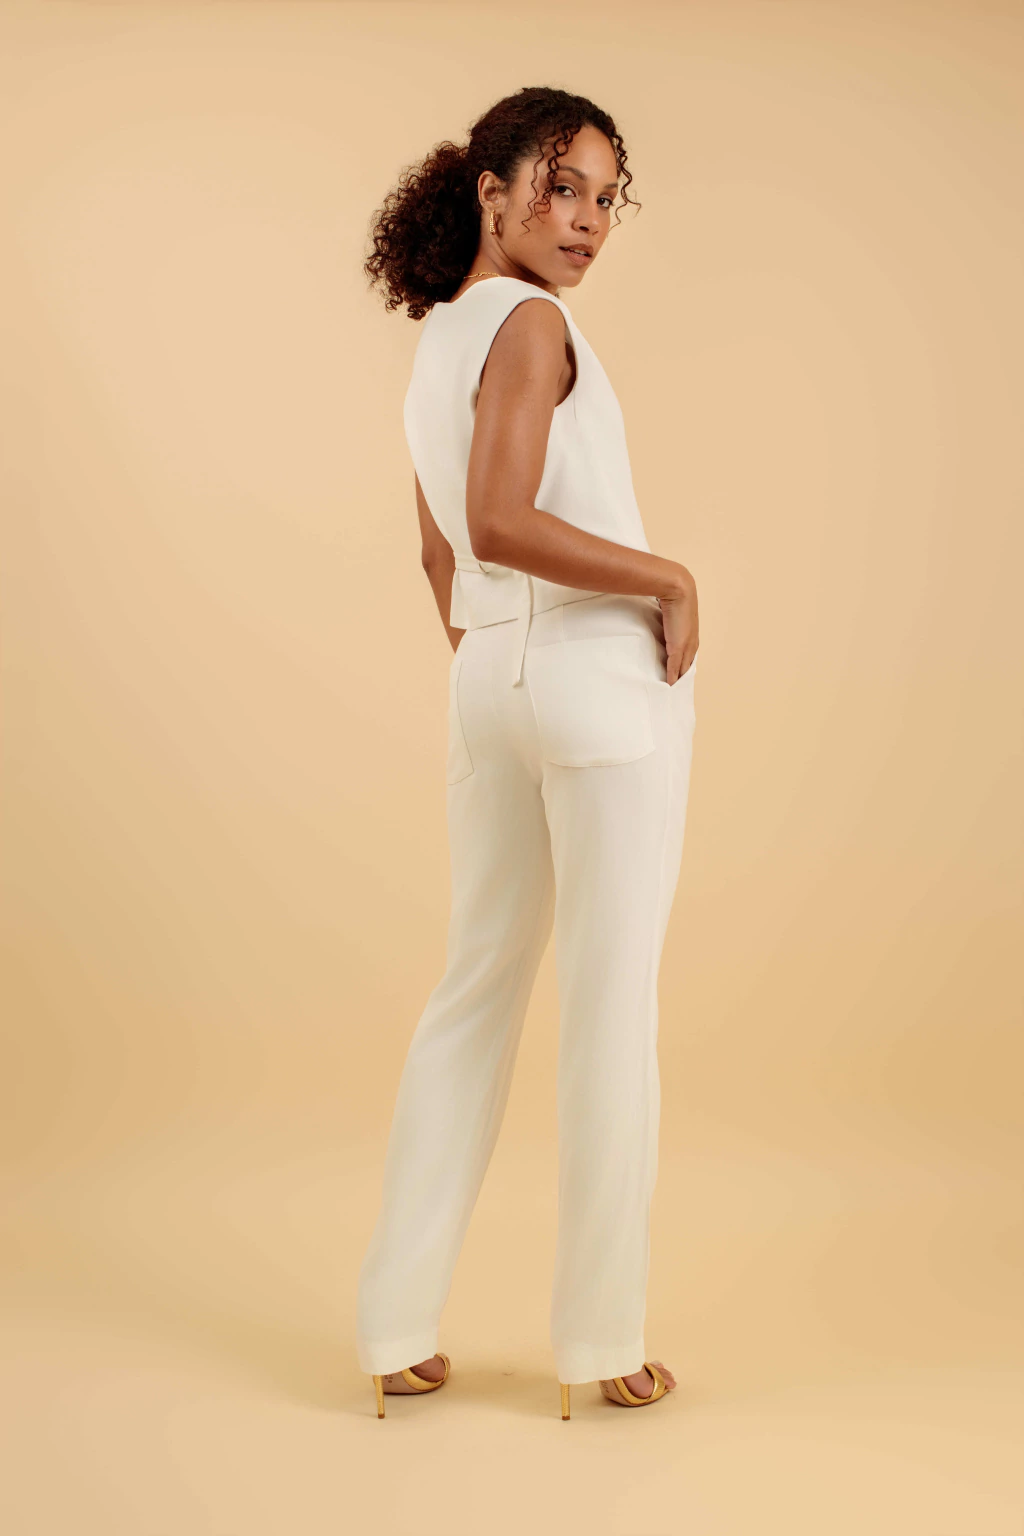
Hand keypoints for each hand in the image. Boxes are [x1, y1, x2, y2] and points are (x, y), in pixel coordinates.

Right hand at [657, 569, 697, 684]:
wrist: (678, 590)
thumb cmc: (674, 595)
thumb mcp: (671, 607)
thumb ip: (667, 615)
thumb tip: (660, 611)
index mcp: (691, 635)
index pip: (688, 656)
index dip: (683, 667)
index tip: (678, 676)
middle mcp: (691, 642)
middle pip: (687, 666)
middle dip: (682, 677)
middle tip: (675, 689)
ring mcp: (686, 646)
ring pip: (683, 669)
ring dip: (677, 679)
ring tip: (672, 690)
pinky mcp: (678, 648)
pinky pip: (675, 667)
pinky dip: (672, 677)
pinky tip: (668, 685)